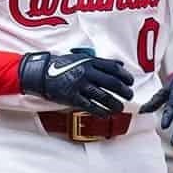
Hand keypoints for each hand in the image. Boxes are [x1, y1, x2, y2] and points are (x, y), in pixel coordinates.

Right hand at [18, 48, 133, 115]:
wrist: (42, 74)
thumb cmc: (63, 65)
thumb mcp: (81, 58)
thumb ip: (100, 62)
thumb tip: (119, 65)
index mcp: (89, 62)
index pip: (113, 68)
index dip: (125, 76)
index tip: (130, 82)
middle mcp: (86, 73)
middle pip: (112, 83)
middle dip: (124, 91)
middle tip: (129, 96)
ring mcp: (80, 85)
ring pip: (103, 97)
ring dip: (115, 104)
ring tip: (119, 107)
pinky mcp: (73, 97)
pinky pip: (91, 106)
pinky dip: (100, 111)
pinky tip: (106, 114)